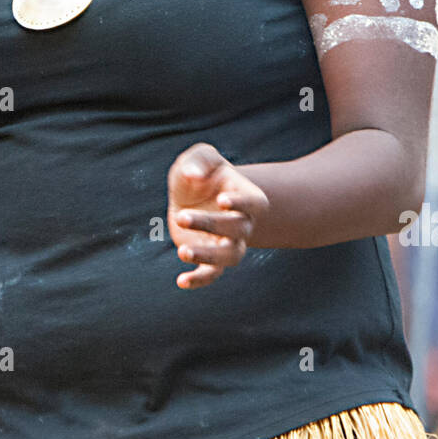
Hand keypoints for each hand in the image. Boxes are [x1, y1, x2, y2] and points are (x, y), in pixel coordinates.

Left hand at [167, 143, 267, 288]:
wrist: (191, 196)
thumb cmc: (200, 172)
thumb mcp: (199, 157)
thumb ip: (199, 160)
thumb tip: (194, 175)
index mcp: (246, 196)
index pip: (256, 203)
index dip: (242, 203)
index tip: (221, 200)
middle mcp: (243, 223)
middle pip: (239, 228)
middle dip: (210, 224)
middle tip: (181, 216)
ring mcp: (229, 242)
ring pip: (231, 256)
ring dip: (208, 255)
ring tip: (182, 251)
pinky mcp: (210, 259)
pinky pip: (212, 274)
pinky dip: (199, 280)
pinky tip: (181, 281)